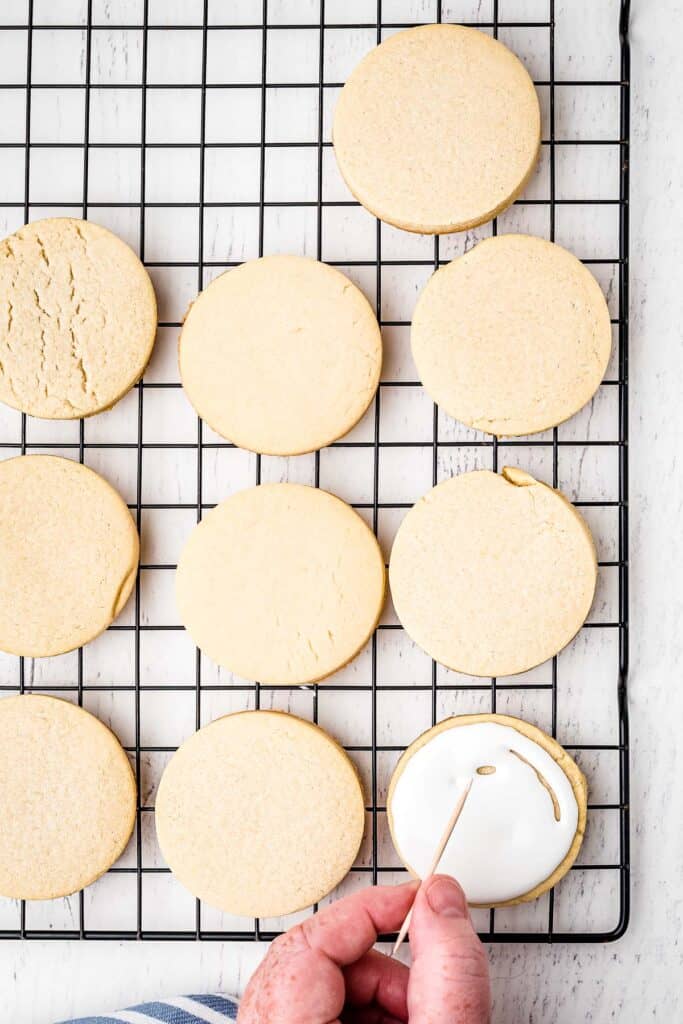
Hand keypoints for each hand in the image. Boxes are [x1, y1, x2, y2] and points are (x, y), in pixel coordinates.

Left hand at [238, 874, 490, 1023]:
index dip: (369, 911)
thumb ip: (447, 968)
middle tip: (423, 991)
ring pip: (316, 989)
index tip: (418, 902)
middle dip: (379, 965)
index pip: (310, 945)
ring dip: (375, 995)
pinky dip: (360, 1015)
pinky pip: (312, 1013)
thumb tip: (441, 895)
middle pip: (311, 963)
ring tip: (415, 1022)